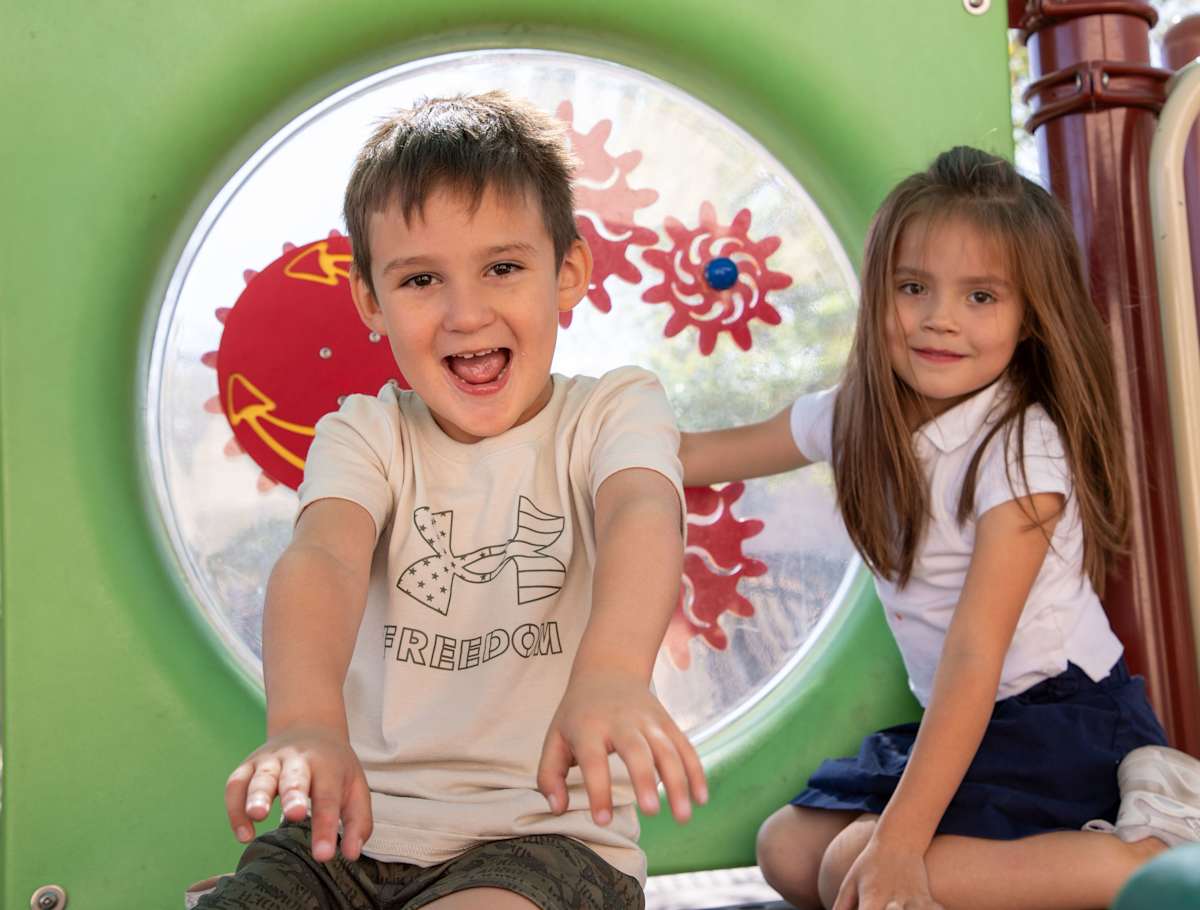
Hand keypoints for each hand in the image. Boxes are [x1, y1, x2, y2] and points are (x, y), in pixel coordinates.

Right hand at [224, 725, 372, 862]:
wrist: (308, 727)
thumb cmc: (333, 768)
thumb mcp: (355, 787)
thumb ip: (358, 821)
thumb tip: (352, 854)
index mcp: (327, 765)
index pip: (328, 797)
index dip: (325, 826)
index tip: (324, 855)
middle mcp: (297, 759)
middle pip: (295, 777)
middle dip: (294, 795)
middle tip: (295, 815)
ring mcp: (270, 761)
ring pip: (261, 777)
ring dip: (257, 796)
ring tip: (257, 816)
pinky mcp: (247, 766)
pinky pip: (235, 785)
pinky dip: (235, 808)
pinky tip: (243, 834)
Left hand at [536, 670, 706, 825]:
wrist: (609, 670)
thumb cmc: (578, 713)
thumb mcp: (555, 737)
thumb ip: (549, 775)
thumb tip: (558, 808)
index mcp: (589, 727)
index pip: (593, 760)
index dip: (598, 790)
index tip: (602, 820)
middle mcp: (621, 722)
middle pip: (636, 750)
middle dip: (645, 779)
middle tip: (650, 811)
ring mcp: (649, 721)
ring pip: (667, 750)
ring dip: (678, 782)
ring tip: (682, 817)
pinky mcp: (667, 723)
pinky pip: (685, 747)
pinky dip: (696, 771)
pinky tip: (700, 799)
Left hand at [833, 838, 943, 909]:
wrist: (898, 840)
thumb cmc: (870, 865)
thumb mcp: (850, 883)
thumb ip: (841, 906)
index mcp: (871, 898)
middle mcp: (893, 902)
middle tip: (886, 908)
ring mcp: (913, 901)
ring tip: (898, 908)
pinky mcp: (927, 900)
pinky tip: (919, 906)